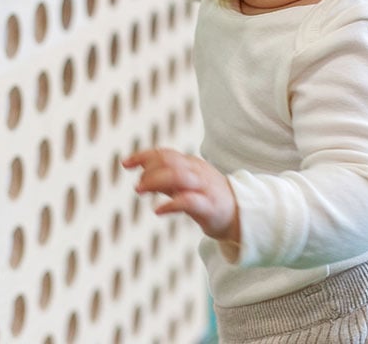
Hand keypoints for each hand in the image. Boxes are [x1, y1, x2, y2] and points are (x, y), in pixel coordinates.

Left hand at [123, 148, 239, 243]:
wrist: (241, 214)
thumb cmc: (209, 198)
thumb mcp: (186, 185)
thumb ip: (166, 179)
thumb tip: (142, 176)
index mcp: (191, 164)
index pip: (165, 153)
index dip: (144, 155)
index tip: (125, 163)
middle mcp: (197, 172)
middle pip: (170, 161)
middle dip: (148, 169)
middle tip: (137, 186)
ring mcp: (204, 187)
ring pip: (178, 176)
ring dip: (155, 180)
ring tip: (140, 190)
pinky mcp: (209, 206)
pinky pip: (188, 201)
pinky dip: (170, 204)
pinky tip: (158, 210)